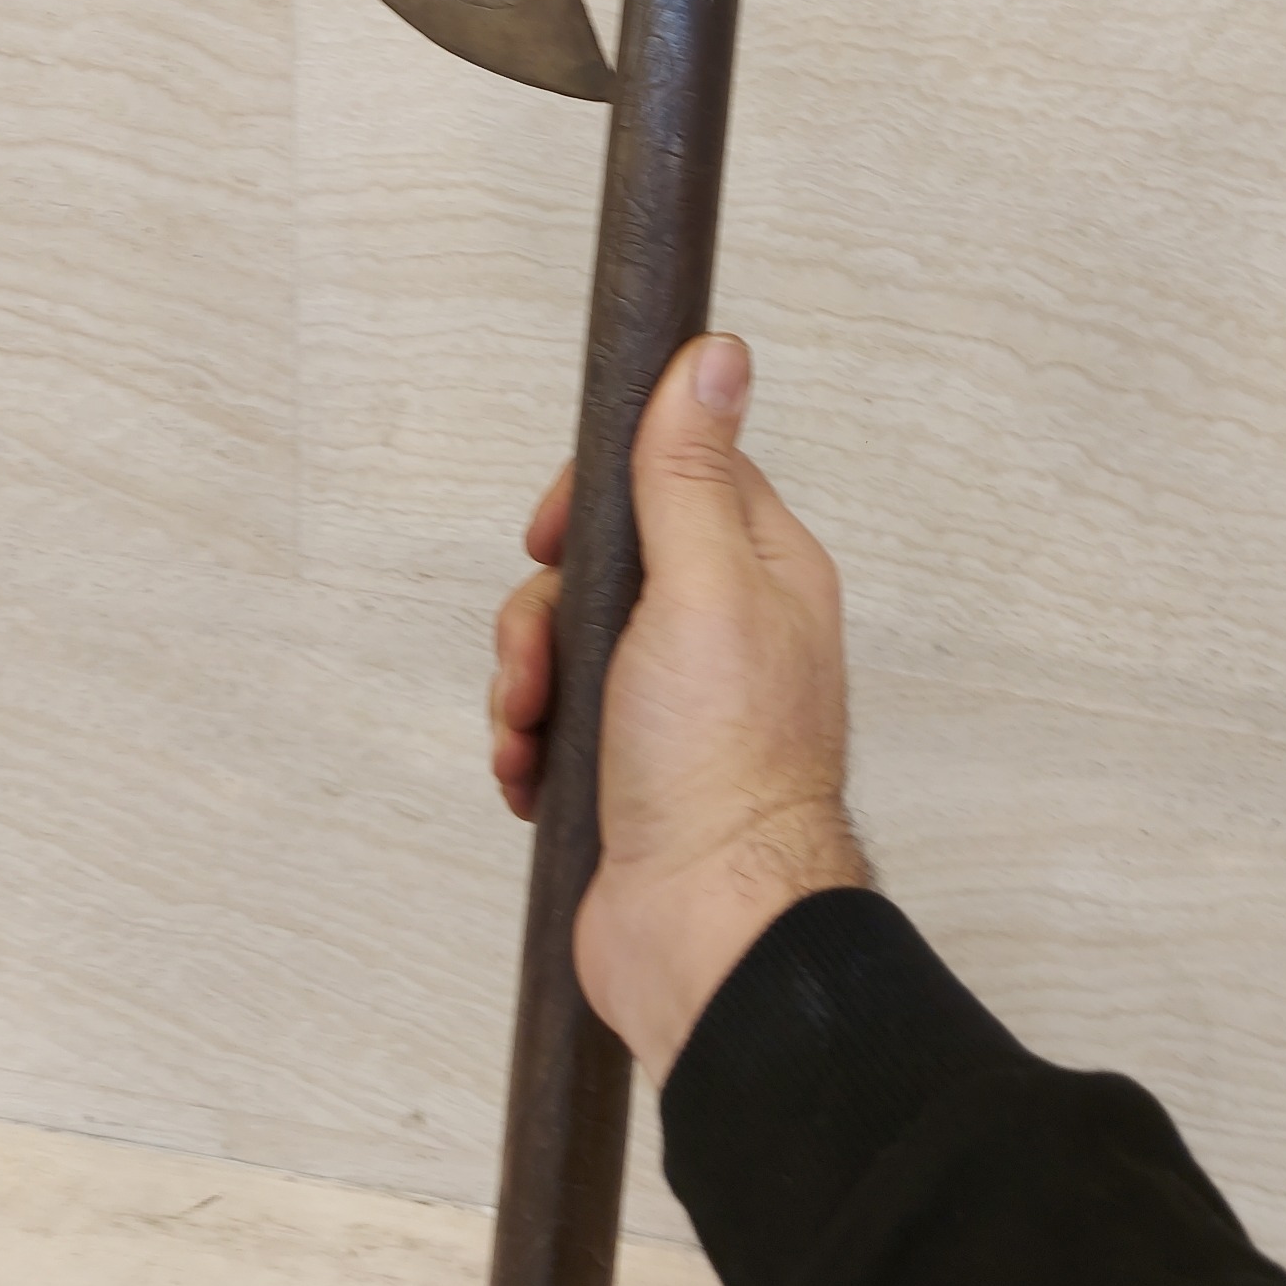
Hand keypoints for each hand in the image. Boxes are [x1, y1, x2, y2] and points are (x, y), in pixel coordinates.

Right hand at [490, 334, 869, 1082]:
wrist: (701, 932)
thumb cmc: (720, 768)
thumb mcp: (701, 589)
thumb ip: (689, 473)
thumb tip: (714, 354)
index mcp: (760, 570)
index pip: (668, 474)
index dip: (596, 496)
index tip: (554, 533)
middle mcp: (722, 627)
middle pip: (597, 560)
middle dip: (542, 609)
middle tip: (541, 661)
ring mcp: (673, 699)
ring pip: (562, 640)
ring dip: (525, 683)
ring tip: (531, 732)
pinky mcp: (627, 762)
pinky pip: (551, 716)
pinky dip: (527, 739)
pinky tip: (531, 774)